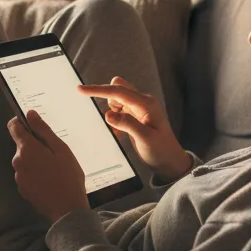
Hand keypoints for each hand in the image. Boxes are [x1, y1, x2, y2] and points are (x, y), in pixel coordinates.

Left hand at [8, 110, 89, 222]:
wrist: (67, 209)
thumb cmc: (67, 176)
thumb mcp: (60, 149)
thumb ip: (43, 130)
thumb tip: (29, 113)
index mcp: (26, 148)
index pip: (13, 127)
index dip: (21, 122)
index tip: (32, 124)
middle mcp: (17, 161)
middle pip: (22, 145)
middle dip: (35, 145)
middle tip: (54, 154)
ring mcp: (18, 176)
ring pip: (25, 161)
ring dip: (35, 161)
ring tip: (54, 169)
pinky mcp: (22, 189)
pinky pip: (27, 175)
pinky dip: (35, 174)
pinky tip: (50, 180)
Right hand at [77, 77, 191, 181]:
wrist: (170, 161)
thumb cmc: (160, 150)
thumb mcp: (145, 139)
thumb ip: (127, 124)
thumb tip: (108, 114)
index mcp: (146, 104)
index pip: (118, 92)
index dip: (98, 90)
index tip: (80, 89)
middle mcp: (143, 102)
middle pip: (117, 90)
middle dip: (109, 103)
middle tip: (116, 124)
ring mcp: (139, 109)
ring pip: (116, 101)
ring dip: (112, 114)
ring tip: (119, 132)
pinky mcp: (135, 116)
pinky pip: (118, 112)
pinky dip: (114, 121)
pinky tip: (120, 134)